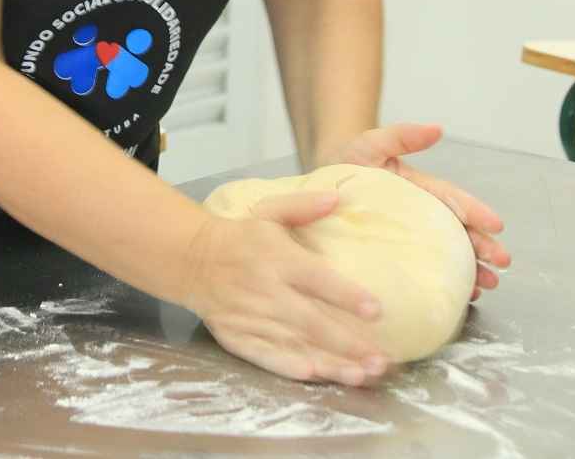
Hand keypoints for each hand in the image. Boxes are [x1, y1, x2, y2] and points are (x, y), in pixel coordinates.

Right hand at [184, 194, 391, 385]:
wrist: (193, 258)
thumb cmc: (241, 235)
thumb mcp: (268, 211)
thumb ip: (303, 206)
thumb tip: (337, 197)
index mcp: (278, 258)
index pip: (318, 279)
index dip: (347, 295)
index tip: (377, 310)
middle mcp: (267, 291)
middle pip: (311, 321)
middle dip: (347, 343)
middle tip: (380, 360)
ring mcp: (252, 318)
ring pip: (295, 345)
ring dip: (329, 363)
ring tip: (361, 375)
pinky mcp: (238, 337)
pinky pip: (267, 357)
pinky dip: (289, 368)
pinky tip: (314, 376)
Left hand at [324, 122, 510, 300]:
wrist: (316, 186)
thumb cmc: (347, 160)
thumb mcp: (372, 143)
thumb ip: (402, 136)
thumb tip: (437, 128)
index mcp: (420, 189)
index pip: (453, 200)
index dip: (475, 212)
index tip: (496, 224)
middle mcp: (421, 215)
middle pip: (459, 231)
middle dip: (483, 246)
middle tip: (502, 263)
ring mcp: (410, 237)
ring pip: (449, 255)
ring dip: (472, 269)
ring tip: (488, 284)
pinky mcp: (395, 257)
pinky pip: (424, 272)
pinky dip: (446, 283)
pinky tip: (461, 296)